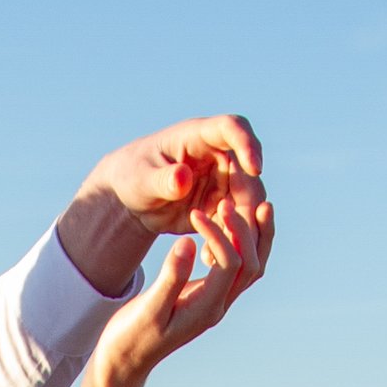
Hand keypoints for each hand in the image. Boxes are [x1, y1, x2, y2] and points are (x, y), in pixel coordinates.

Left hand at [56, 116, 267, 299]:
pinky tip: (207, 258)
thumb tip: (183, 178)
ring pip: (249, 201)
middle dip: (249, 200)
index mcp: (198, 137)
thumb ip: (162, 179)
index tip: (256, 168)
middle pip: (248, 173)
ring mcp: (223, 182)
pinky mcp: (222, 206)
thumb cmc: (132, 177)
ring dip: (242, 226)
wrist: (131, 200)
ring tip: (218, 250)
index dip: (249, 145)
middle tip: (238, 227)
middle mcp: (217, 156)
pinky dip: (228, 242)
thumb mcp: (142, 179)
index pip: (232, 128)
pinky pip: (235, 224)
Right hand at [87, 196, 275, 386]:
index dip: (219, 234)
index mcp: (207, 308)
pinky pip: (234, 269)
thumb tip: (187, 242)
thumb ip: (170, 277)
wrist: (125, 361)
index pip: (231, 263)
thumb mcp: (148, 308)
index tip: (195, 214)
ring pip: (250, 267)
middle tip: (231, 199)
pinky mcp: (205, 296)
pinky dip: (239, 244)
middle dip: (247, 230)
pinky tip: (226, 225)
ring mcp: (214, 302)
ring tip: (253, 205)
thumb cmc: (131, 337)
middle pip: (253, 265)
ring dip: (254, 236)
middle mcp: (218, 306)